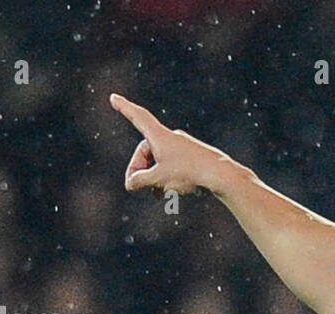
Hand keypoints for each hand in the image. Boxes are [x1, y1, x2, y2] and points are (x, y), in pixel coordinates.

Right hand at [110, 93, 229, 194]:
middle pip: (146, 151)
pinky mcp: (193, 157)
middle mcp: (171, 137)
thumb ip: (141, 180)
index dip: (124, 108)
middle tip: (136, 187)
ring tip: (156, 195)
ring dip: (154, 177)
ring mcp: (183, 147)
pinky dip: (168, 178)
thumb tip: (130, 183)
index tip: (113, 97)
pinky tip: (170, 193)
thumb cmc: (189, 173)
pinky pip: (174, 166)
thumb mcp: (159, 178)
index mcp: (159, 136)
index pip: (138, 117)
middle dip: (140, 169)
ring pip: (160, 161)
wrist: (221, 175)